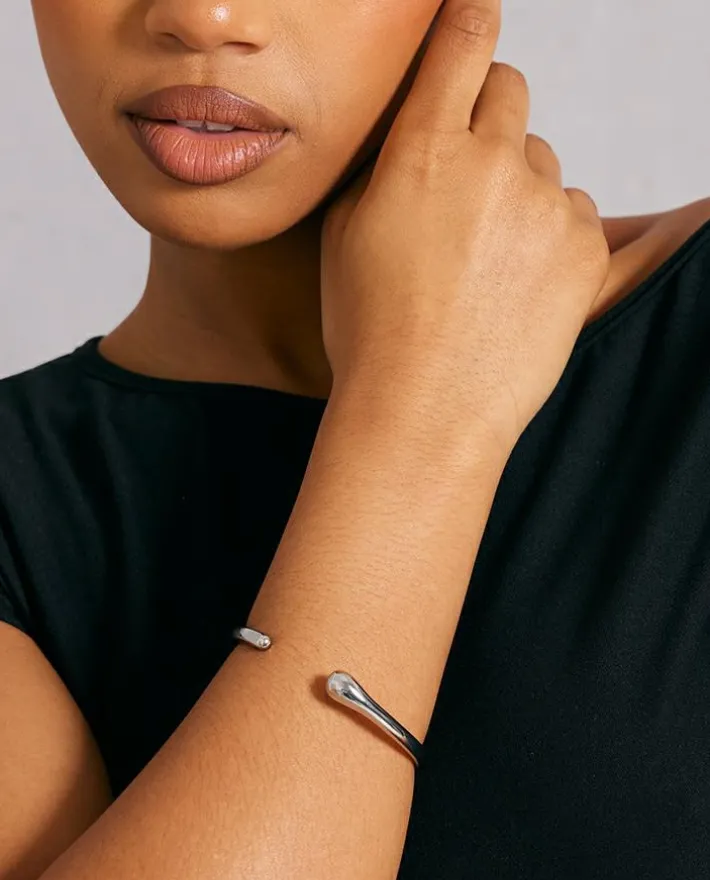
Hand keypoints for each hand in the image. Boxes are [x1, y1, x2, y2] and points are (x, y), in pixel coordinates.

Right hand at [320, 0, 610, 460]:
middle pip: (510, 92)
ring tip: (483, 260)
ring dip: (517, 189)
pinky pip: (572, 214)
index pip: (463, 45)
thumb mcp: (345, 233)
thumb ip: (384, 165)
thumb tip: (414, 136)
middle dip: (488, 117)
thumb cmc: (371, 331)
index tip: (474, 16)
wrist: (424, 412)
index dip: (469, 22)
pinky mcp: (584, 249)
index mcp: (424, 149)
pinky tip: (512, 285)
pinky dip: (548, 236)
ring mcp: (545, 206)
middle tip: (466, 175)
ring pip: (541, 163)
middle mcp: (493, 162)